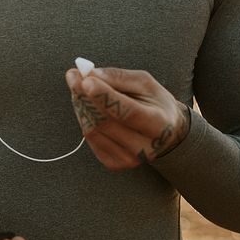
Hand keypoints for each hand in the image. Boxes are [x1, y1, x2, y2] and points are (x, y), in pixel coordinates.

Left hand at [65, 66, 190, 171]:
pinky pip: (89, 138)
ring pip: (92, 130)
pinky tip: (88, 107)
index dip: (104, 96)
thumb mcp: (145, 83)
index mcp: (158, 124)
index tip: (85, 80)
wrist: (165, 134)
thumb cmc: (154, 103)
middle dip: (84, 96)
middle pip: (104, 122)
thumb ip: (118, 77)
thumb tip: (89, 75)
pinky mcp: (114, 164)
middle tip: (74, 76)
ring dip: (81, 106)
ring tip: (81, 89)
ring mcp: (128, 159)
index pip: (127, 112)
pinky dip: (84, 118)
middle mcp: (144, 147)